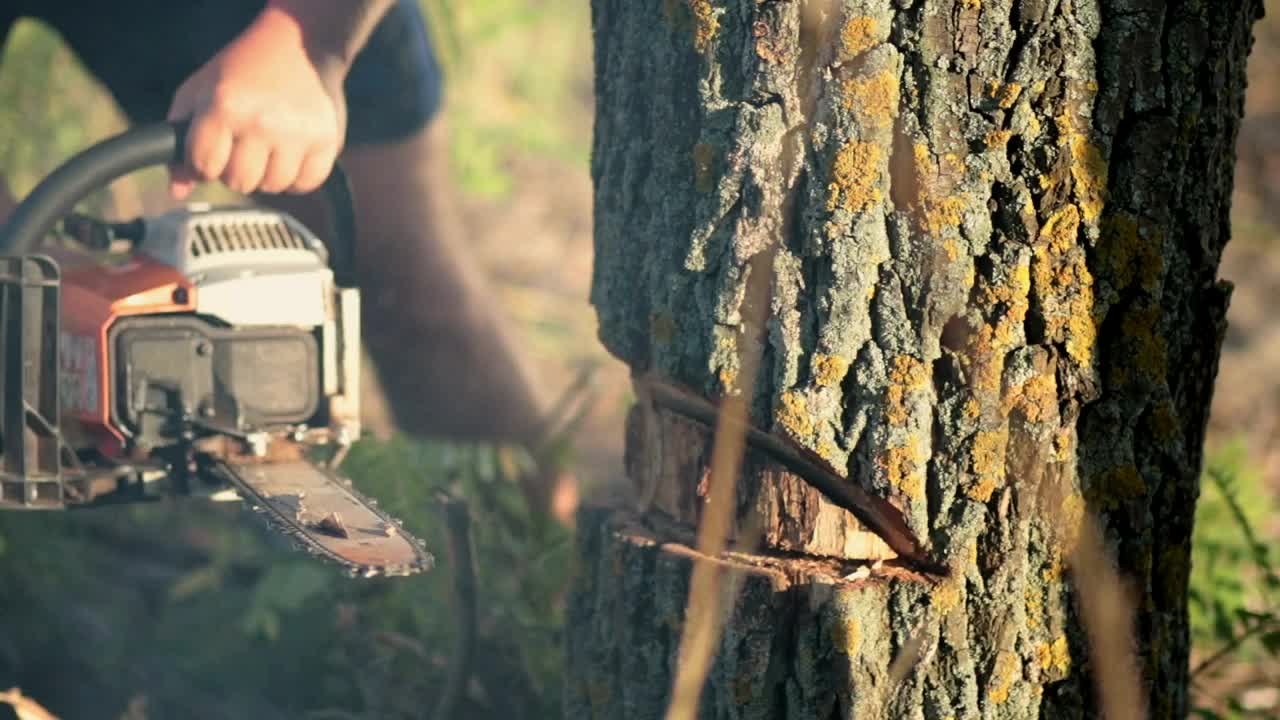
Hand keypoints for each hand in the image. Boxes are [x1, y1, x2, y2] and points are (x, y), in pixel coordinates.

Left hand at [165, 8, 348, 198]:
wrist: (299, 45)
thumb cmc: (243, 68)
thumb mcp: (200, 91)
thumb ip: (180, 138)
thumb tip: (178, 190)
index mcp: (225, 107)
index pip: (205, 167)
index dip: (205, 163)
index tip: (214, 149)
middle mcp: (262, 122)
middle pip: (240, 182)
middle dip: (237, 170)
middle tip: (243, 147)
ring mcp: (297, 133)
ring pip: (274, 186)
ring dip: (268, 174)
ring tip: (269, 148)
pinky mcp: (326, 140)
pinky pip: (306, 184)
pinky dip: (297, 177)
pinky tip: (291, 155)